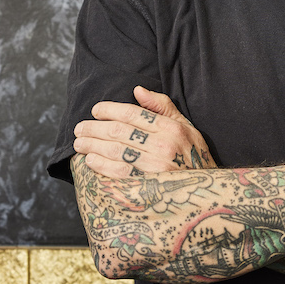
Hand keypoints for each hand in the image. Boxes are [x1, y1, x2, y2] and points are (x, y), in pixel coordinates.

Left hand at [73, 86, 216, 177]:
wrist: (205, 193)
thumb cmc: (193, 156)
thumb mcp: (185, 126)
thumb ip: (162, 106)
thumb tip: (137, 90)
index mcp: (171, 128)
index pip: (132, 113)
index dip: (109, 110)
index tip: (95, 111)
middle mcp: (163, 146)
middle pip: (119, 131)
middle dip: (94, 128)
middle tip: (80, 128)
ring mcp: (154, 168)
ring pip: (114, 151)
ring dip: (92, 145)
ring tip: (80, 143)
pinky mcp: (147, 187)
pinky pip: (117, 172)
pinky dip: (100, 165)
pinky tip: (90, 160)